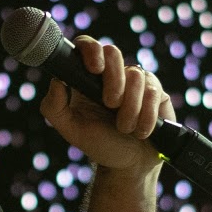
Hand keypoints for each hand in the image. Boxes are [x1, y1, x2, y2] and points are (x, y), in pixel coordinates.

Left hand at [39, 36, 175, 174]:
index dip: (90, 50)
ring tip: (125, 128)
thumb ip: (54, 107)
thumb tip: (57, 80)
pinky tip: (141, 131)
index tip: (94, 69)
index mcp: (87, 77)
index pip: (86, 45)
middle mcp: (112, 73)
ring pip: (135, 76)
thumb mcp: (71, 129)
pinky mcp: (156, 92)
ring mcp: (136, 80)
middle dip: (113, 81)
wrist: (129, 165)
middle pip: (113, 52)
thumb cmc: (100, 144)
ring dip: (129, 109)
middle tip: (110, 105)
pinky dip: (146, 117)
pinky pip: (153, 92)